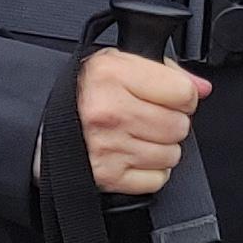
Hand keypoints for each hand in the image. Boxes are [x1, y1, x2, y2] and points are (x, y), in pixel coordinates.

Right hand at [76, 46, 206, 198]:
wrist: (40, 124)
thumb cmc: (81, 93)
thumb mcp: (116, 64)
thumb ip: (164, 71)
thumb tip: (202, 88)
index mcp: (112, 75)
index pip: (183, 92)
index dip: (181, 95)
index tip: (170, 97)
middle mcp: (110, 111)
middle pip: (179, 126)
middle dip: (170, 122)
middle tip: (149, 117)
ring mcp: (110, 147)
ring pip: (172, 154)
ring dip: (161, 147)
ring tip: (138, 136)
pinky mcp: (108, 176)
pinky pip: (157, 179)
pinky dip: (150, 170)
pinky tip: (133, 155)